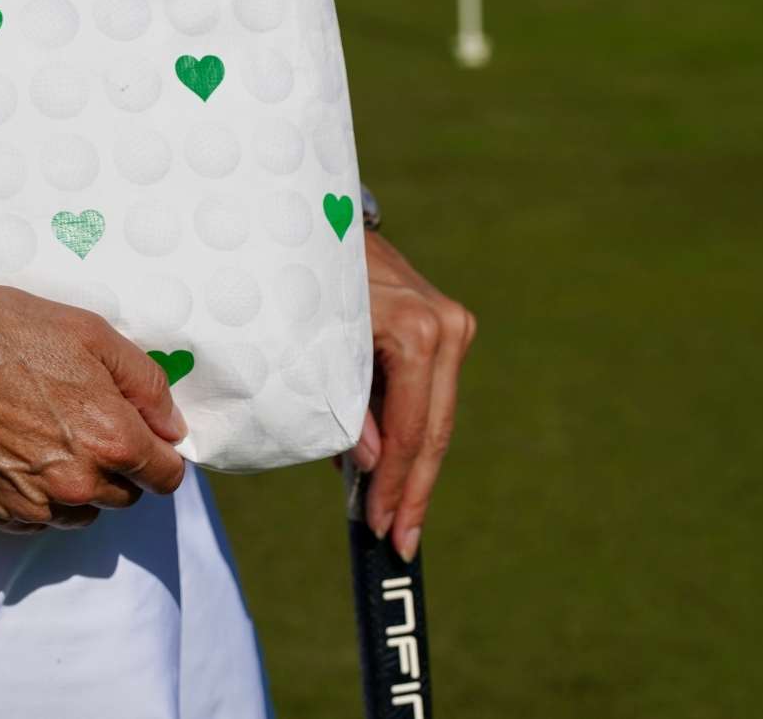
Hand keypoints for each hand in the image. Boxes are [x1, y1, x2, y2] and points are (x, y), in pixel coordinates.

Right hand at [0, 263, 188, 532]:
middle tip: (86, 417)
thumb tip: (173, 427)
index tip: (144, 430)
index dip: (161, 451)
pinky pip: (39, 517)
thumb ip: (146, 383)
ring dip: (81, 483)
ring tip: (49, 431)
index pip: (166, 476)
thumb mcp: (91, 333)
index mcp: (111, 438)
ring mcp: (33, 506)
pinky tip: (18, 449)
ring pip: (83, 511)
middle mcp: (77, 485)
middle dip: (119, 463)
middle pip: (126, 495)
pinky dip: (39, 494)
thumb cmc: (5, 331)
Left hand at [343, 231, 475, 561]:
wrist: (326, 218)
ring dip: (413, 467)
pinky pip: (428, 394)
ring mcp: (452, 326)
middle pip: (435, 430)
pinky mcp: (446, 327)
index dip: (399, 484)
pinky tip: (393, 472)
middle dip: (413, 489)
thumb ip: (343, 404)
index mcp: (418, 331)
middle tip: (400, 543)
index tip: (387, 530)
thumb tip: (366, 465)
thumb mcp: (314, 342)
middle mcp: (446, 328)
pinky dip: (409, 431)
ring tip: (397, 519)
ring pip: (436, 416)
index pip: (413, 428)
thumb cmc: (309, 276)